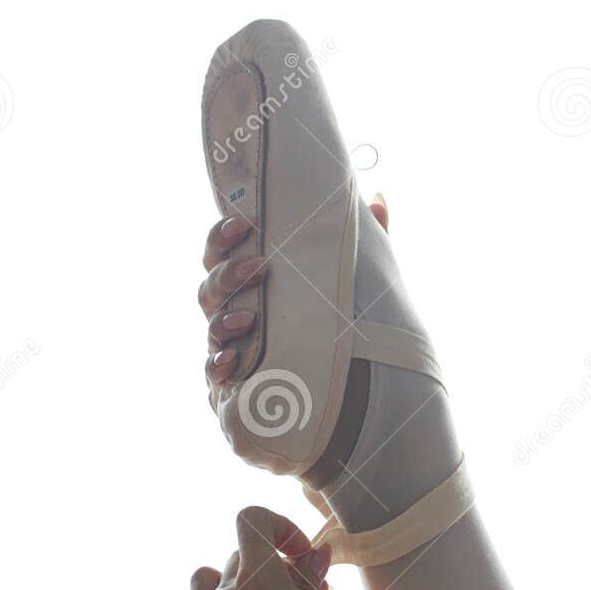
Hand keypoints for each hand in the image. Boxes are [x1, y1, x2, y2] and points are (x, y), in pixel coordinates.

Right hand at [200, 193, 389, 388]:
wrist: (335, 387)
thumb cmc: (331, 320)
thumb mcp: (348, 282)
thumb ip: (358, 244)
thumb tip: (379, 202)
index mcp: (250, 280)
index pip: (221, 251)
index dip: (223, 235)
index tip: (244, 224)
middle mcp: (233, 308)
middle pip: (212, 285)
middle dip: (229, 274)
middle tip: (260, 268)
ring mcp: (230, 344)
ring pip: (212, 326)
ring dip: (225, 320)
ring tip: (249, 318)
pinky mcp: (234, 378)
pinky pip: (213, 371)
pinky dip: (217, 365)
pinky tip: (230, 361)